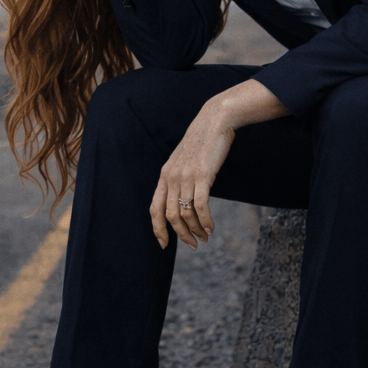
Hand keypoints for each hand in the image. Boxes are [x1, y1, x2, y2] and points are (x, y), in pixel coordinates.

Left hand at [150, 79, 289, 250]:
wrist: (213, 121)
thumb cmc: (201, 143)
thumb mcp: (184, 161)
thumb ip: (179, 179)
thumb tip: (182, 201)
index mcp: (164, 176)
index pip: (154, 209)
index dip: (158, 229)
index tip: (164, 245)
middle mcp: (172, 177)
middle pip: (170, 216)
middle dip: (181, 235)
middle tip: (193, 245)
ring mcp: (186, 176)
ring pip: (186, 213)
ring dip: (195, 230)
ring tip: (205, 237)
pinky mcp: (203, 175)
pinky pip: (201, 205)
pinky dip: (205, 221)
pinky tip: (211, 228)